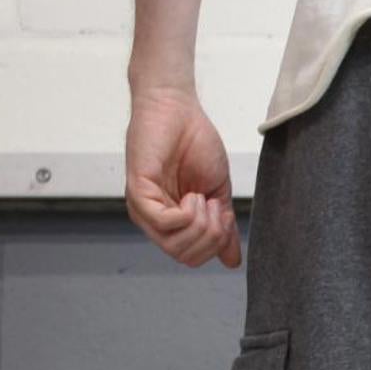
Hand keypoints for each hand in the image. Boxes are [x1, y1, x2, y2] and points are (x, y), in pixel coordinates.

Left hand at [124, 84, 241, 268]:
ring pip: (175, 246)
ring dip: (200, 224)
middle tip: (214, 204)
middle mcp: (153, 220)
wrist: (179, 108)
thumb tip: (233, 261)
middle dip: (211, 236)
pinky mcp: (138, 192)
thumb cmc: (195, 142)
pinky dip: (187, 214)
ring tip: (202, 196)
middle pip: (186, 257)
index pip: (192, 259)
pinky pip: (165, 223)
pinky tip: (193, 194)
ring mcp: (143, 208)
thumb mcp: (218, 191)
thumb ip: (223, 227)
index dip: (215, 243)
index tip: (224, 212)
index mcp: (170, 222)